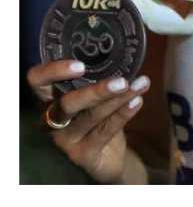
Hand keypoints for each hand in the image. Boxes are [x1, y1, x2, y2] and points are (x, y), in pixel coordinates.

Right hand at [27, 60, 150, 183]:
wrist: (109, 156)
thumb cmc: (100, 116)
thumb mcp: (96, 95)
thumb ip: (100, 77)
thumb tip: (129, 52)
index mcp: (50, 97)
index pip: (38, 81)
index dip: (53, 71)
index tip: (80, 65)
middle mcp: (52, 118)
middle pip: (67, 103)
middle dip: (96, 91)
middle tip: (121, 81)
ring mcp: (66, 138)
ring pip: (90, 116)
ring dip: (118, 100)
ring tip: (140, 85)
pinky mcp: (83, 153)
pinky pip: (104, 131)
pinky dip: (123, 114)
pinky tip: (138, 101)